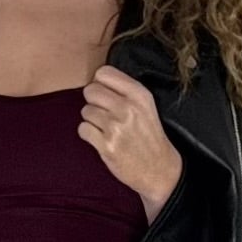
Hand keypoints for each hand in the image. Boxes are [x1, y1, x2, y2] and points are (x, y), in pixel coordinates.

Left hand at [78, 66, 182, 215]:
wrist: (159, 169)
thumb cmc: (149, 136)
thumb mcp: (146, 106)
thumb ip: (125, 90)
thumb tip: (96, 80)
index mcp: (139, 94)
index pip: (104, 73)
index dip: (100, 83)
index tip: (105, 94)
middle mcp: (127, 108)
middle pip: (90, 90)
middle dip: (93, 101)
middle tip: (104, 113)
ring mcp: (116, 127)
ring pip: (85, 111)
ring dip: (92, 120)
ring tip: (106, 128)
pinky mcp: (106, 145)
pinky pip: (83, 129)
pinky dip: (88, 134)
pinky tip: (101, 138)